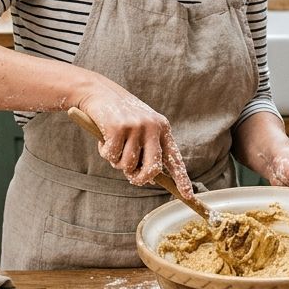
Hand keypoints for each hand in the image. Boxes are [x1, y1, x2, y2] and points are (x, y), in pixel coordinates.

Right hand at [76, 77, 193, 196]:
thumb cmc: (120, 116)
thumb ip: (147, 151)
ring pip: (128, 165)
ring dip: (117, 162)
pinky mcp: (118, 127)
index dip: (182, 179)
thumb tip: (150, 178)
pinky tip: (104, 139)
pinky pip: (111, 156)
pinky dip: (104, 152)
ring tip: (113, 146)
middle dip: (140, 179)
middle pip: (153, 169)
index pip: (174, 158)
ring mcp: (136, 126)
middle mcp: (153, 127)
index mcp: (162, 128)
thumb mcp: (140, 130)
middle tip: (132, 178)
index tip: (189, 196)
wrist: (100, 92)